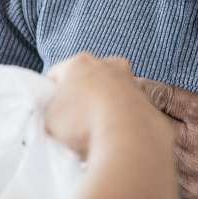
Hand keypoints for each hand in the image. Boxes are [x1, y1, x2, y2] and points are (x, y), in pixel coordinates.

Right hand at [44, 52, 162, 158]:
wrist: (127, 137)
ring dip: (105, 105)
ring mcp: (131, 81)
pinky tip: (115, 135)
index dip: (50, 93)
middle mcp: (108, 64)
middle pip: (88, 78)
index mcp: (79, 62)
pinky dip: (122, 118)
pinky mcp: (148, 100)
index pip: (58, 73)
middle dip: (81, 95)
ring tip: (96, 130)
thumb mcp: (49, 119)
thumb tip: (55, 118)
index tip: (49, 110)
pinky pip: (128, 108)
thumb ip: (49, 113)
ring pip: (112, 90)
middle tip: (73, 120)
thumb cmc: (82, 123)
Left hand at [136, 33, 197, 198]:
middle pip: (145, 121)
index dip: (142, 86)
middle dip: (132, 112)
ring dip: (136, 144)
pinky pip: (158, 181)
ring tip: (125, 138)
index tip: (129, 82)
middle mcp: (185, 141)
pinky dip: (148, 174)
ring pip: (146, 153)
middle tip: (118, 106)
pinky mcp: (186, 197)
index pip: (161, 94)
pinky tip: (142, 174)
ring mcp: (182, 171)